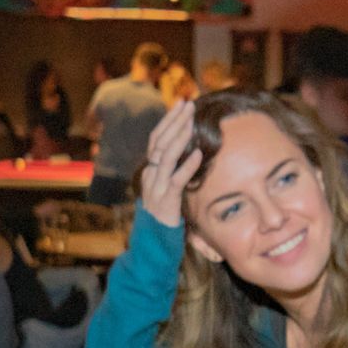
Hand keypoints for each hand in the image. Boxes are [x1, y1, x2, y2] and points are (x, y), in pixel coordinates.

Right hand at [137, 99, 203, 227]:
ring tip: (191, 120)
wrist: (152, 244)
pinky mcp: (165, 202)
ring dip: (179, 137)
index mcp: (149, 171)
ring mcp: (155, 189)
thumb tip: (189, 152)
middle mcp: (149, 176)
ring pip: (165, 157)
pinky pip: (175, 181)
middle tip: (188, 103)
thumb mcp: (167, 190)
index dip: (168, 120)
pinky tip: (198, 153)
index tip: (181, 104)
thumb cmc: (165, 216)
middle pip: (159, 142)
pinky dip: (187, 166)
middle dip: (174, 121)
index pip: (156, 139)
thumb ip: (173, 172)